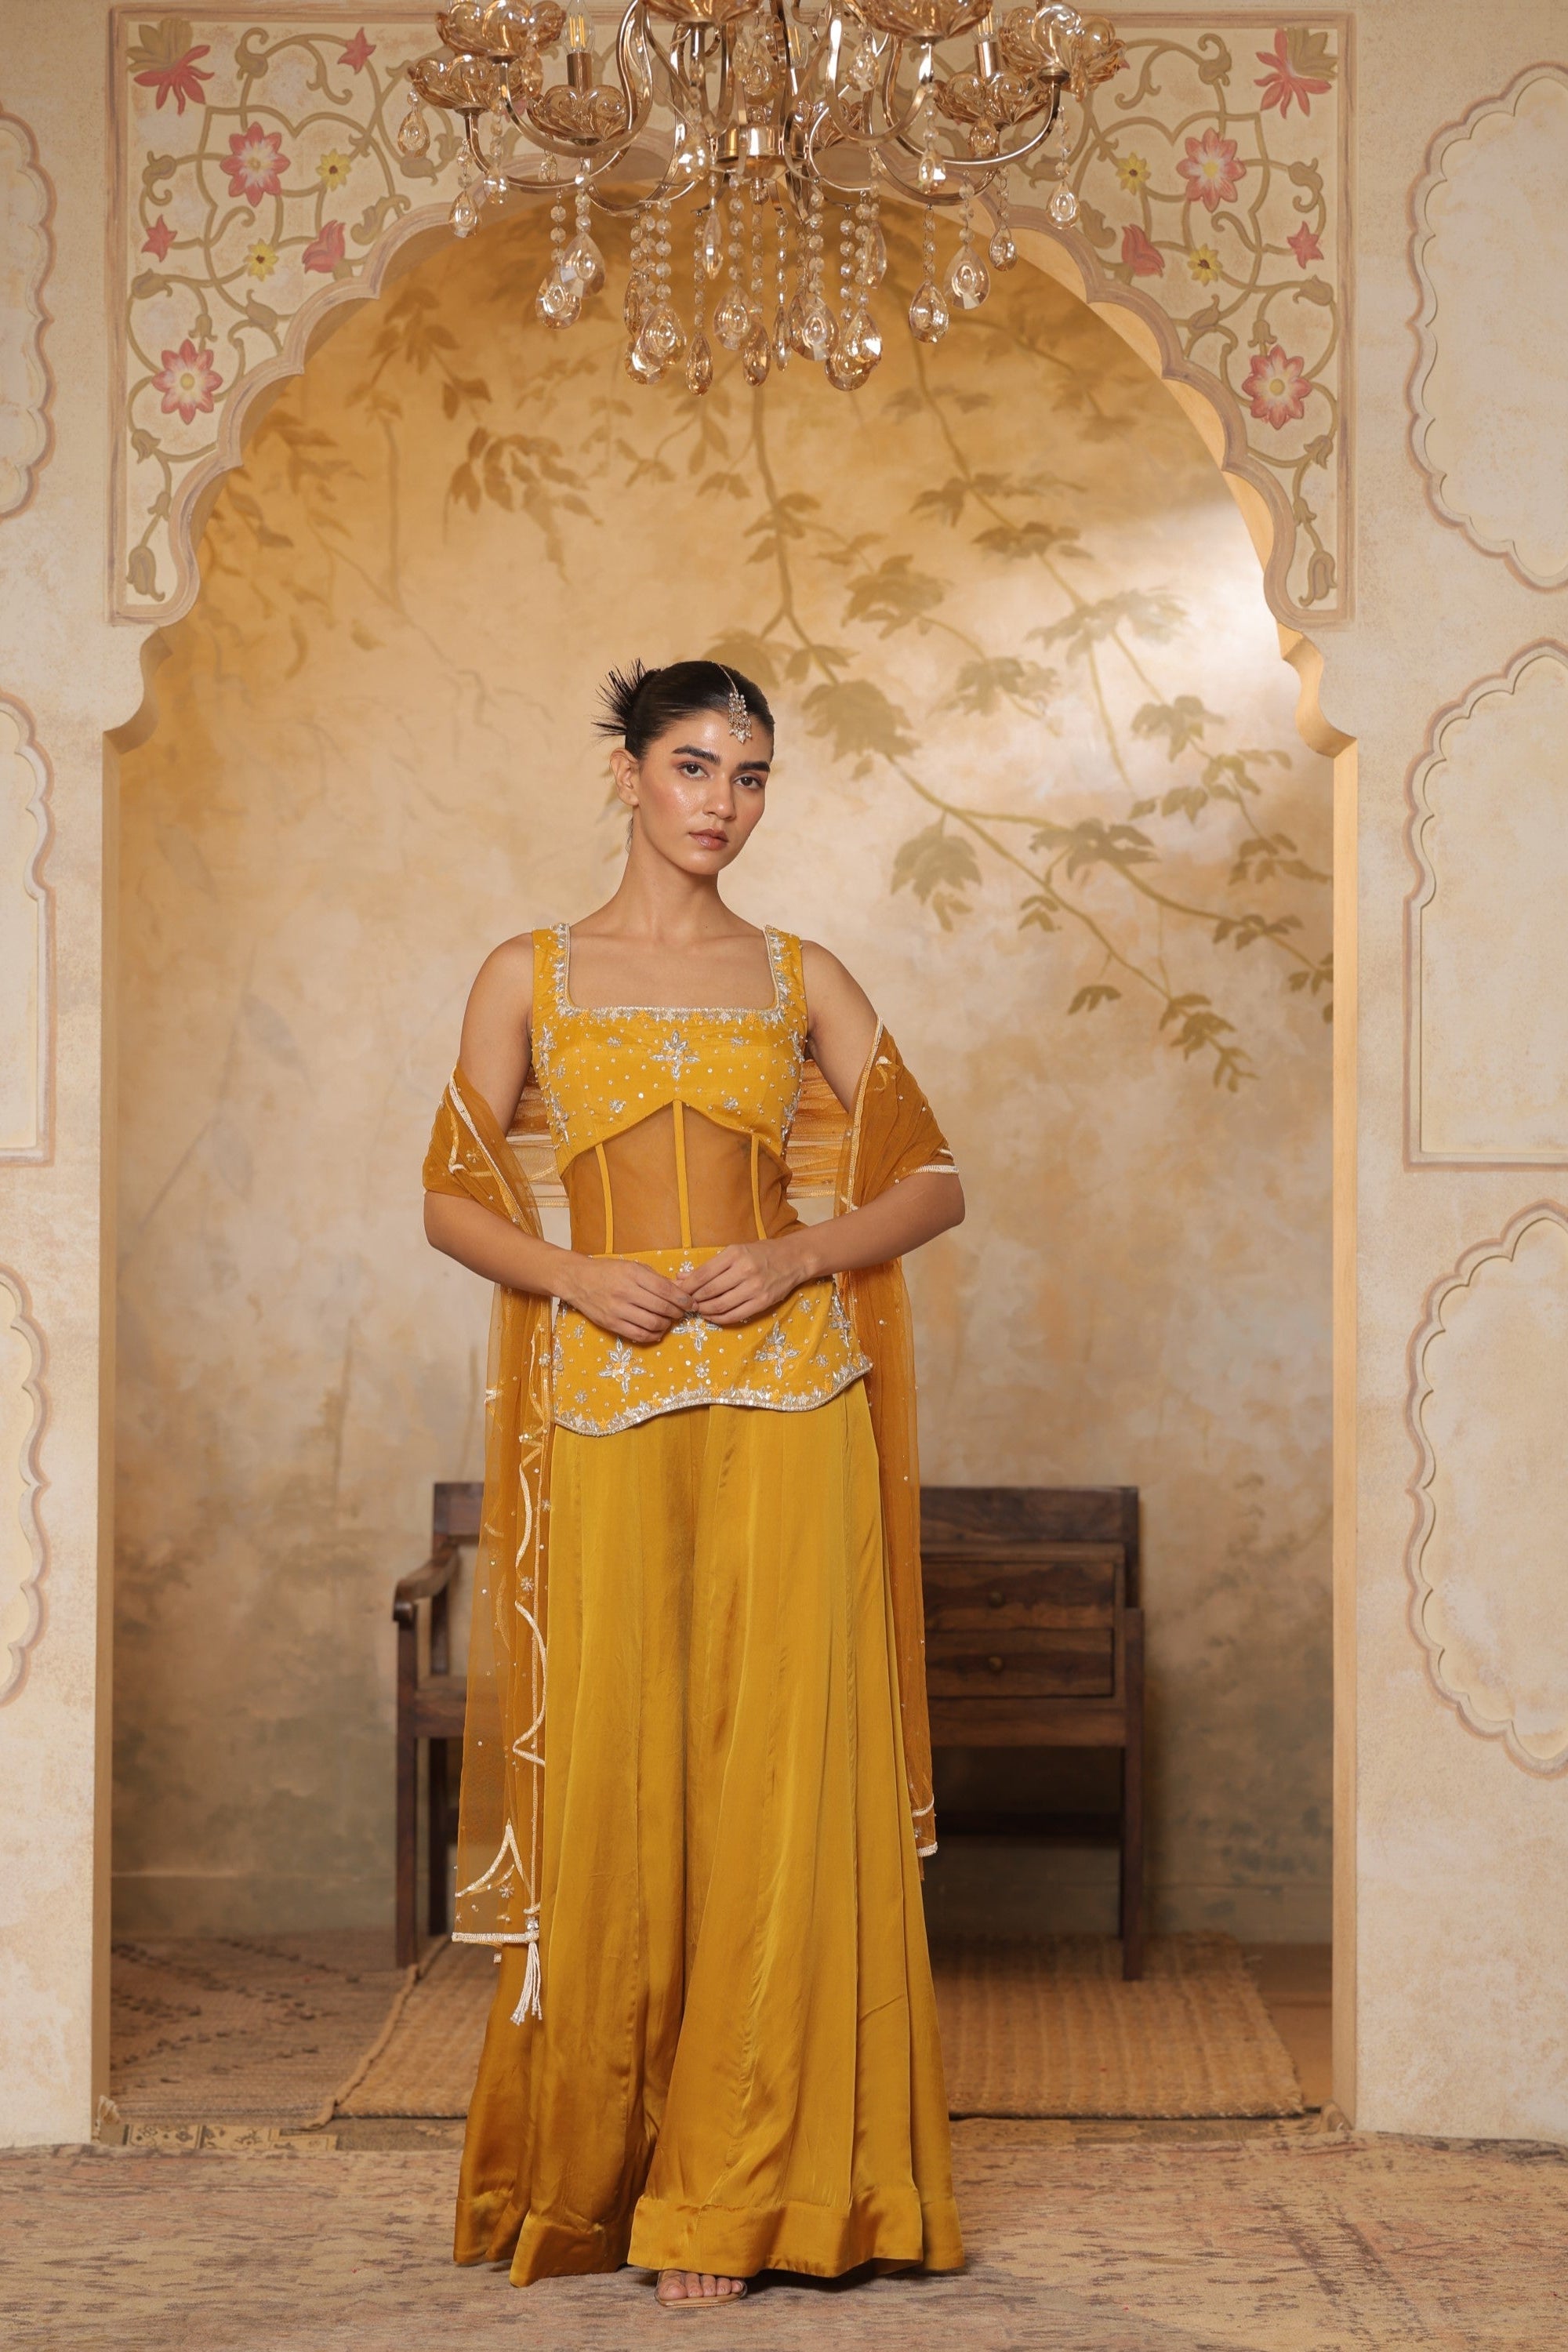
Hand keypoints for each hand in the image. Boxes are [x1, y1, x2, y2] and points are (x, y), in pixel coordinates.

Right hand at [562, 1256, 693, 1342]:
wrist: (578, 1280)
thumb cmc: (608, 1271)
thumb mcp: (633, 1267)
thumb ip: (655, 1279)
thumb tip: (680, 1291)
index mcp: (633, 1274)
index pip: (665, 1289)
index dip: (682, 1299)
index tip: (691, 1303)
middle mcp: (625, 1292)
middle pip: (661, 1308)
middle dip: (677, 1313)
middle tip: (681, 1313)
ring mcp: (618, 1310)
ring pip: (652, 1323)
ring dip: (666, 1324)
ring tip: (668, 1321)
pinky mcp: (611, 1324)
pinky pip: (638, 1335)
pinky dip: (653, 1335)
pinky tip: (657, 1330)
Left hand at [679, 1237, 812, 1327]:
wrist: (794, 1259)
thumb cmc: (761, 1253)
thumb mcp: (735, 1252)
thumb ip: (709, 1266)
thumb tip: (681, 1277)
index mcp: (734, 1254)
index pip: (703, 1274)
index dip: (686, 1286)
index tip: (677, 1292)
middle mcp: (744, 1270)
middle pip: (709, 1291)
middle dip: (693, 1300)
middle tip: (686, 1303)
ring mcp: (754, 1288)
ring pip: (720, 1305)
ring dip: (704, 1310)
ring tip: (698, 1310)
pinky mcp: (762, 1302)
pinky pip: (735, 1315)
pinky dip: (719, 1318)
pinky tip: (712, 1316)